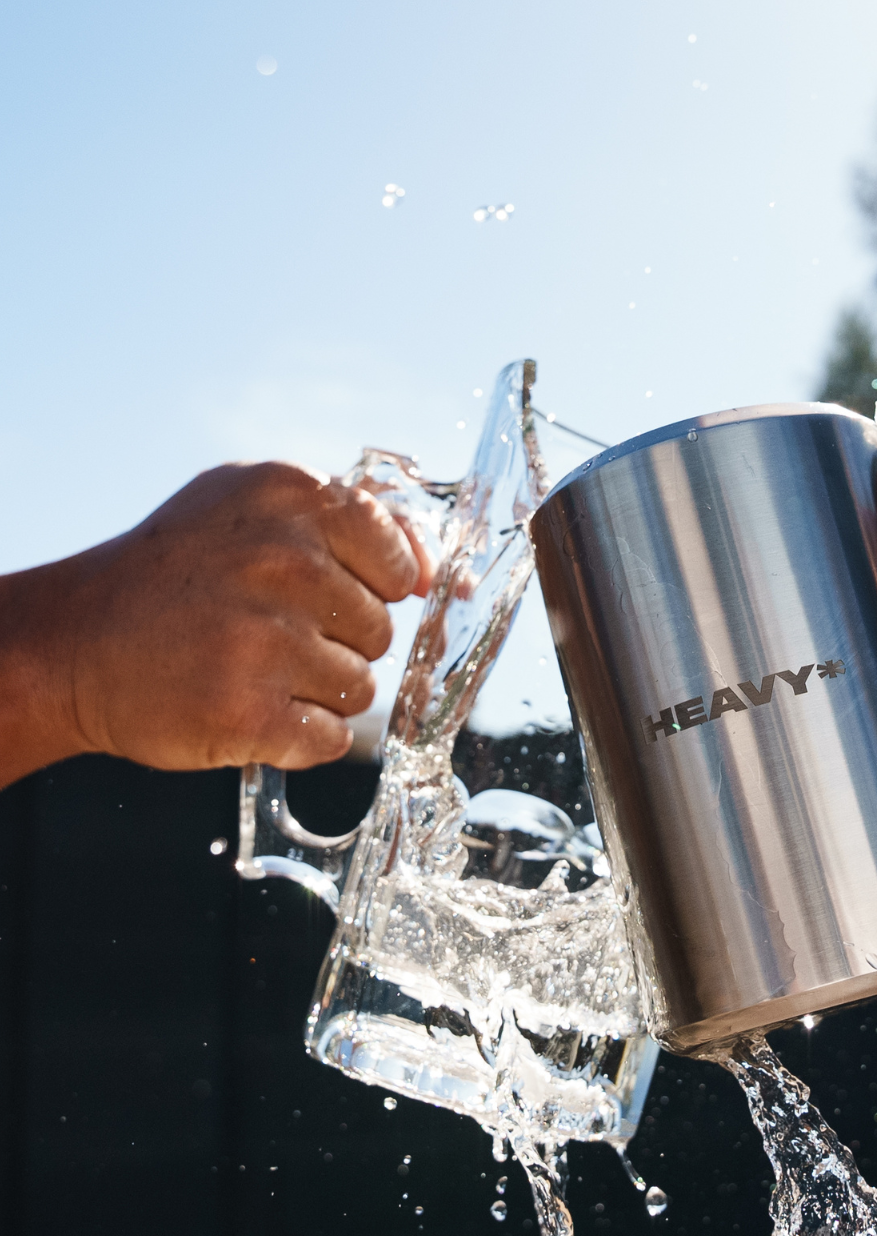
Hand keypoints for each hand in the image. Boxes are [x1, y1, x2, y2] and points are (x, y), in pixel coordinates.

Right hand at [0, 462, 431, 785]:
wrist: (72, 644)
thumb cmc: (179, 576)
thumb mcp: (257, 510)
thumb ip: (359, 526)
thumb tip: (444, 576)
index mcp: (291, 497)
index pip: (398, 563)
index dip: (367, 590)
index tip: (317, 594)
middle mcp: (282, 560)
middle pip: (379, 632)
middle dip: (333, 642)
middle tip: (262, 631)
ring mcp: (264, 638)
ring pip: (359, 689)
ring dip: (313, 692)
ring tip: (248, 667)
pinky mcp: (247, 711)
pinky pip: (330, 739)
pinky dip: (296, 737)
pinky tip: (246, 706)